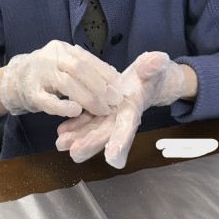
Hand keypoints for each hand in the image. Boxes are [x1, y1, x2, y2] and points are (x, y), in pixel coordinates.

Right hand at [0, 40, 122, 118]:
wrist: (14, 80)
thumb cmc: (46, 73)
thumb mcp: (63, 64)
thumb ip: (84, 68)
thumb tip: (114, 77)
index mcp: (61, 48)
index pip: (86, 58)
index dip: (105, 72)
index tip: (120, 86)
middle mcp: (49, 57)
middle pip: (78, 68)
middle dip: (100, 85)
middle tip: (114, 100)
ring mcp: (39, 75)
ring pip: (66, 84)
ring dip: (88, 98)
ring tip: (102, 109)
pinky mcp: (31, 93)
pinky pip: (48, 101)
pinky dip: (63, 106)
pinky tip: (76, 112)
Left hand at [57, 52, 197, 168]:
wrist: (149, 79)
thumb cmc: (153, 74)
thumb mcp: (155, 68)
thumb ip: (153, 66)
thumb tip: (158, 59)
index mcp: (134, 108)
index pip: (128, 127)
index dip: (121, 141)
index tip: (112, 159)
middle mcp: (121, 117)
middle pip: (106, 134)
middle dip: (90, 144)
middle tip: (74, 153)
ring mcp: (109, 115)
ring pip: (93, 130)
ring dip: (78, 138)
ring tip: (60, 144)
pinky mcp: (100, 111)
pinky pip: (86, 120)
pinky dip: (74, 126)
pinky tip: (61, 131)